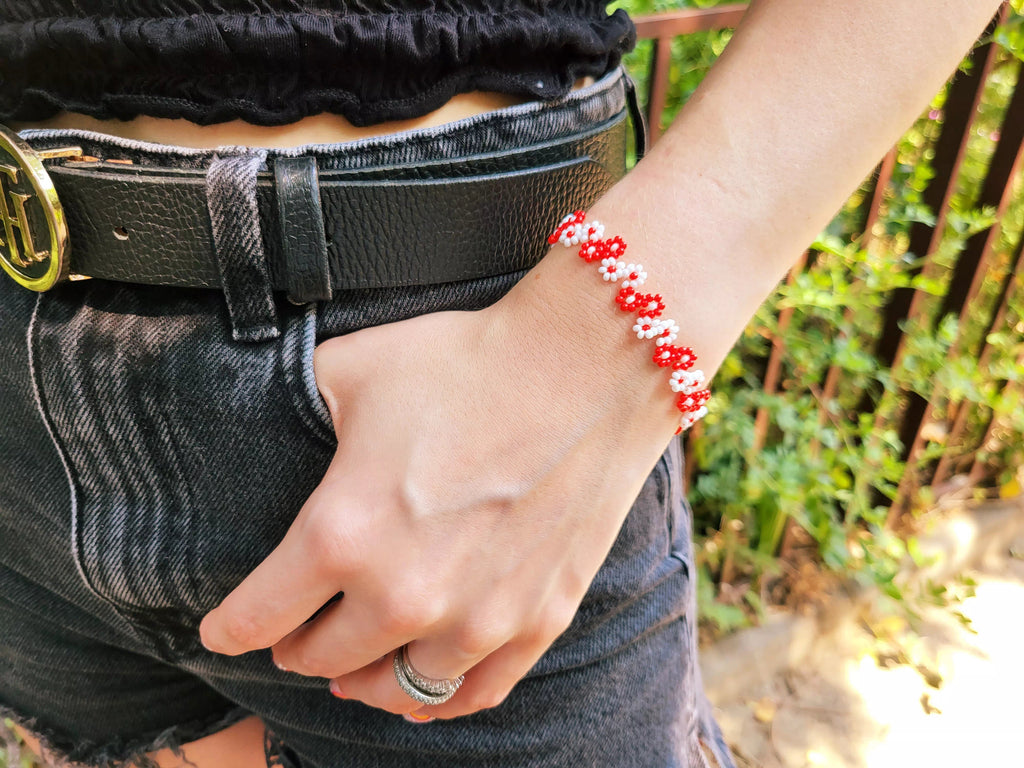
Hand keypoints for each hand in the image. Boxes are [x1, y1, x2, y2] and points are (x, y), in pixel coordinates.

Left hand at [198, 296, 671, 719]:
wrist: (586, 365)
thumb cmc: (469, 361)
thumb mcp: (355, 368)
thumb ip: (299, 406)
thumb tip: (277, 416)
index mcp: (341, 534)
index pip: (256, 617)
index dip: (229, 627)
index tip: (221, 630)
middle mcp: (403, 594)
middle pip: (320, 657)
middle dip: (295, 646)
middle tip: (294, 631)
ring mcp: (477, 618)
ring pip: (395, 689)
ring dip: (363, 680)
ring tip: (354, 670)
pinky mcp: (537, 620)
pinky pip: (474, 693)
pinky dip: (439, 699)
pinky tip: (426, 687)